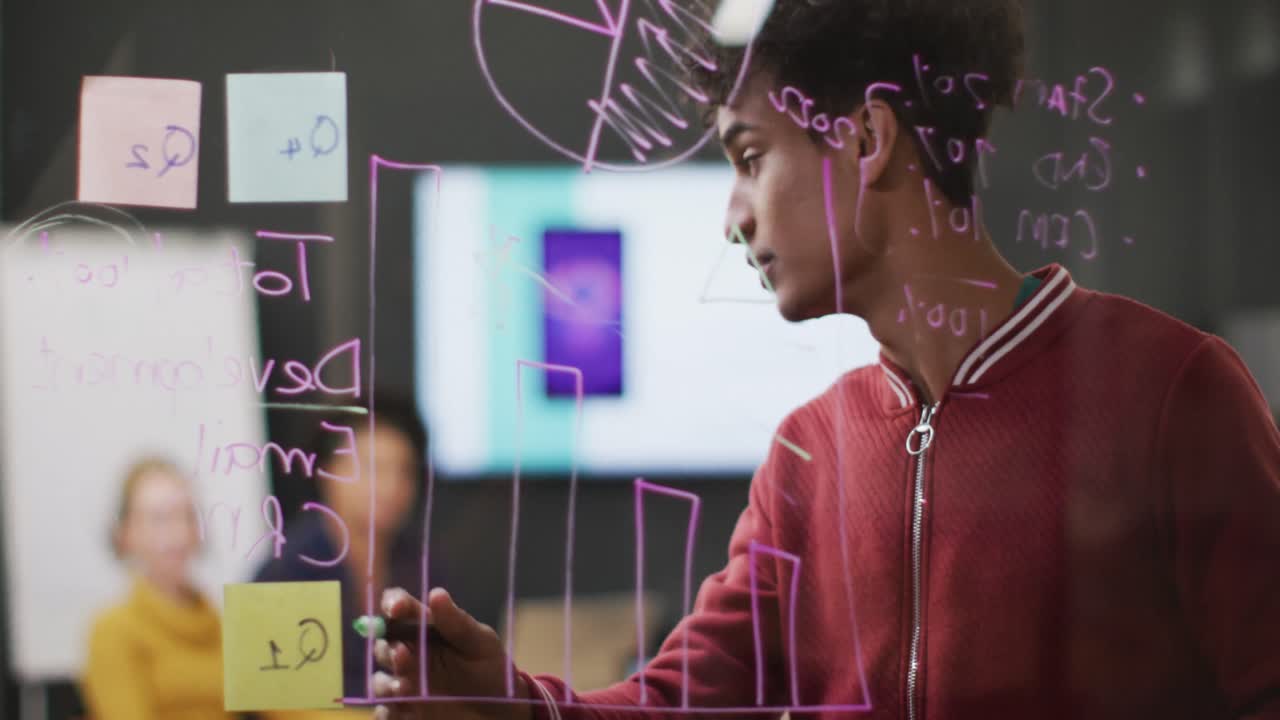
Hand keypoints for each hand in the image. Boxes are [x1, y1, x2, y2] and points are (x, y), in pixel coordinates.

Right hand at [372, 587, 534, 719]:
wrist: (500, 709)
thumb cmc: (490, 668)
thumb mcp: (480, 643)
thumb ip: (457, 622)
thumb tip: (436, 594)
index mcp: (425, 628)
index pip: (399, 609)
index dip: (393, 603)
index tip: (397, 608)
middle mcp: (409, 653)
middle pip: (384, 646)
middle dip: (388, 649)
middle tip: (402, 653)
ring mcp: (404, 684)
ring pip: (380, 682)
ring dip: (387, 684)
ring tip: (405, 689)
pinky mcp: (404, 712)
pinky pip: (386, 713)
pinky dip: (389, 712)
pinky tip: (406, 712)